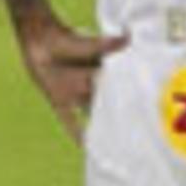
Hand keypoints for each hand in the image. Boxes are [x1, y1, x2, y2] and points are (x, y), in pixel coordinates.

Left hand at [15, 19, 125, 139]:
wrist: (40, 39)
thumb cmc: (67, 38)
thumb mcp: (90, 45)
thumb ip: (107, 45)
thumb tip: (128, 38)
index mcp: (101, 71)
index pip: (118, 87)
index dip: (130, 96)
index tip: (145, 108)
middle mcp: (90, 85)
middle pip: (106, 103)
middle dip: (118, 115)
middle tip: (134, 132)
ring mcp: (75, 94)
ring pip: (91, 113)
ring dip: (101, 125)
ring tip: (115, 142)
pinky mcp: (59, 100)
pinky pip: (69, 120)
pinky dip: (76, 133)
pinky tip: (84, 147)